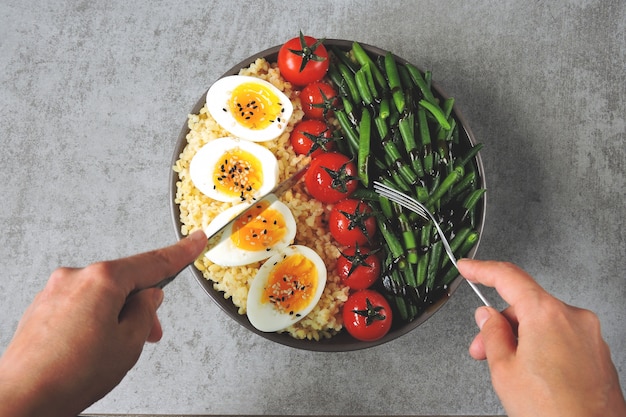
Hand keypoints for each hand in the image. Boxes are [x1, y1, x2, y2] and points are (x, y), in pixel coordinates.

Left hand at [0, 230, 206, 416]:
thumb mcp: (128, 343)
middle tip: (149, 334)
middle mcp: (75, 277)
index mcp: (102, 280)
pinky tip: (90, 348)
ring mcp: (55, 291)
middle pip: (124, 282)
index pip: (152, 262)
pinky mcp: (42, 307)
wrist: (22, 399)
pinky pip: (80, 304)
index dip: (180, 253)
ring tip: (112, 350)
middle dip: (140, 305)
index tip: (196, 240)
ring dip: (116, 315)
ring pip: (101, 295)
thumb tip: (148, 297)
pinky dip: (93, 320)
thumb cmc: (70, 375)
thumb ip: (145, 312)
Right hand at [458, 259, 625, 416]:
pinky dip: (543, 347)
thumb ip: (492, 334)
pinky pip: (561, 337)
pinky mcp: (597, 353)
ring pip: (544, 323)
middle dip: (500, 325)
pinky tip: (534, 374)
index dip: (483, 270)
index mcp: (547, 314)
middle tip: (481, 348)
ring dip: (521, 338)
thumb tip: (488, 317)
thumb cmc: (553, 412)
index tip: (469, 268)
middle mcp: (573, 318)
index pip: (509, 277)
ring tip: (510, 370)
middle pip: (526, 305)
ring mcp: (589, 336)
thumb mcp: (503, 369)